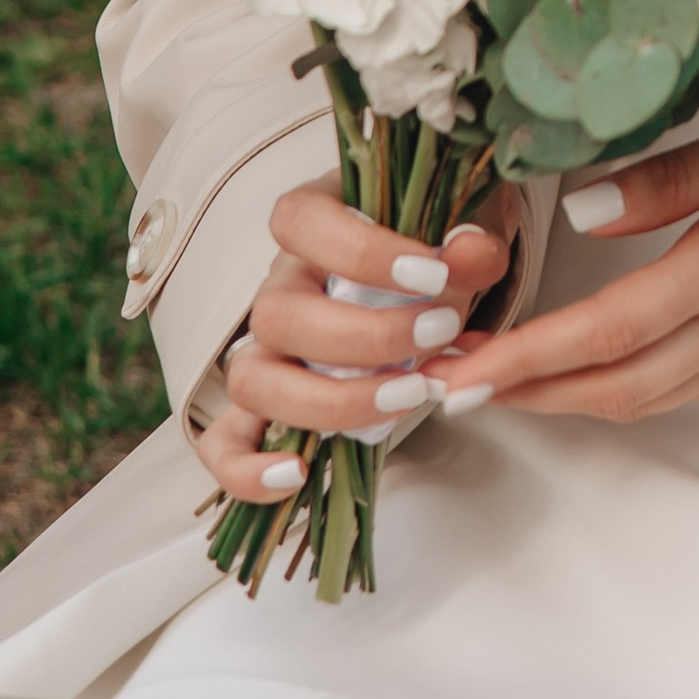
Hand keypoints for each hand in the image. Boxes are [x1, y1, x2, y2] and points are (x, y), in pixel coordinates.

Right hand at [197, 184, 518, 502]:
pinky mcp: (267, 403)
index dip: (362, 251)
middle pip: (277, 314)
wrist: (430, 280)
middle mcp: (281, 283)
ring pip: (253, 379)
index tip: (435, 274)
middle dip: (364, 336)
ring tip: (408, 398)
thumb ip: (472, 239)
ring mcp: (267, 346)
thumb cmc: (436, 245)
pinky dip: (246, 468)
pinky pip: (226, 443)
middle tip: (440, 333)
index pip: (300, 222)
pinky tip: (297, 475)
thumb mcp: (468, 225)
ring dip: (330, 400)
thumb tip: (467, 252)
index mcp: (316, 222)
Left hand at [456, 90, 698, 424]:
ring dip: (559, 400)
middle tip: (441, 386)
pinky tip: (578, 374)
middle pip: (610, 387)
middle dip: (522, 394)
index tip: (456, 370)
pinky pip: (672, 392)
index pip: (607, 330)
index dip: (524, 358)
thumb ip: (679, 178)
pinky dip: (609, 393)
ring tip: (490, 384)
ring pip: (638, 400)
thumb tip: (584, 209)